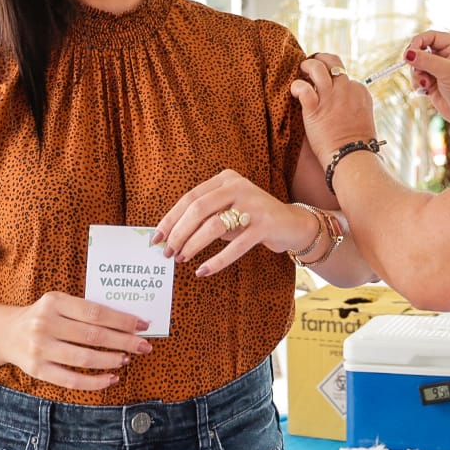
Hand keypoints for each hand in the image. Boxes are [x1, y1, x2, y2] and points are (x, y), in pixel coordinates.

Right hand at [0, 291, 150, 390]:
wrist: (5, 333)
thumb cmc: (43, 316)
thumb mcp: (59, 303)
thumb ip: (85, 310)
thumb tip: (127, 323)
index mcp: (55, 302)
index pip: (96, 312)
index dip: (122, 320)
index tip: (143, 325)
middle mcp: (45, 324)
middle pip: (93, 336)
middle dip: (124, 341)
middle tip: (144, 346)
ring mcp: (40, 348)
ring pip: (84, 359)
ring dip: (111, 360)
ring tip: (126, 359)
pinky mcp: (37, 370)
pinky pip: (71, 380)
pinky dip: (94, 382)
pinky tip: (111, 378)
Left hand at [151, 169, 322, 277]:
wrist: (292, 224)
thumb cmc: (251, 219)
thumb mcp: (227, 211)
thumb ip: (204, 217)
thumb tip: (169, 237)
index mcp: (226, 179)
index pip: (190, 198)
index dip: (171, 219)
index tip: (157, 238)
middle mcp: (239, 186)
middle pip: (198, 209)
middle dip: (179, 233)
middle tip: (168, 252)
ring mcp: (254, 204)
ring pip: (214, 226)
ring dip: (193, 245)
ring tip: (183, 259)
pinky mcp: (265, 224)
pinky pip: (236, 245)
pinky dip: (217, 260)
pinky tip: (203, 271)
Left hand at [290, 53, 377, 161]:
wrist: (352, 157)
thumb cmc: (357, 145)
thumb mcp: (363, 119)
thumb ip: (353, 107)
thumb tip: (344, 108)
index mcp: (360, 91)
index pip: (344, 75)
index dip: (333, 77)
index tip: (325, 83)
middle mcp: (346, 89)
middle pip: (333, 63)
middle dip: (321, 59)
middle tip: (310, 67)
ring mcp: (331, 97)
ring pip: (317, 67)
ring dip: (307, 66)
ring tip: (301, 71)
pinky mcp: (315, 108)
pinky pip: (303, 88)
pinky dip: (296, 87)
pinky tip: (294, 92)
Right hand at [405, 31, 449, 130]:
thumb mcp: (447, 71)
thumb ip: (426, 60)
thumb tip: (407, 53)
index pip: (431, 36)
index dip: (418, 42)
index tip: (409, 52)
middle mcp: (446, 55)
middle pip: (421, 49)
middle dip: (416, 61)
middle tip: (415, 69)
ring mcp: (438, 69)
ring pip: (416, 65)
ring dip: (417, 75)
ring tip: (426, 85)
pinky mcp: (431, 82)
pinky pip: (417, 77)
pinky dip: (418, 84)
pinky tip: (426, 92)